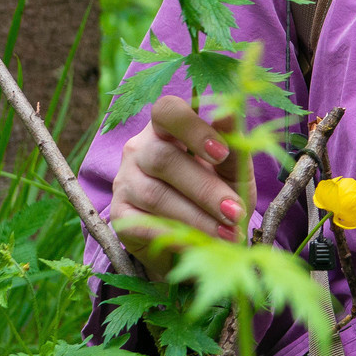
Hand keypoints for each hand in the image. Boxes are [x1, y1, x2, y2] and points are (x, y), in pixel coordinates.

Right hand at [109, 97, 254, 274]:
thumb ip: (233, 146)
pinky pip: (142, 224)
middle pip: (163, 158)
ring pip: (155, 194)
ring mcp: (125, 181)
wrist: (200, 242)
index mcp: (168, 128)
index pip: (167, 110)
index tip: (221, 154)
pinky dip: (175, 236)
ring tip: (228, 235)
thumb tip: (231, 112)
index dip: (192, 128)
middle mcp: (140, 149)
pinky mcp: (119, 215)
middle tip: (235, 212)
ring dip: (197, 217)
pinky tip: (199, 245)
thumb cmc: (219, 195)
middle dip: (205, 189)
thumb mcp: (233, 172)